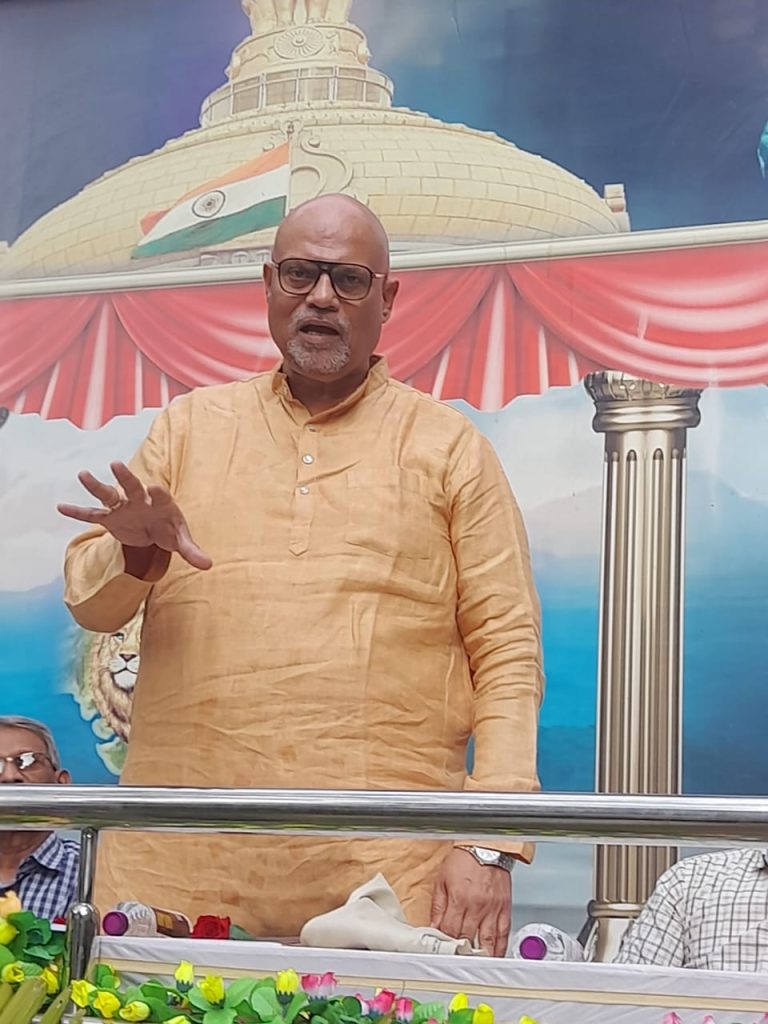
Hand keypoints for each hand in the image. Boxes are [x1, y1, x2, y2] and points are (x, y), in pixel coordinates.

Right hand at [58, 461, 211, 570]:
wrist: (155, 530)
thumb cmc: (170, 529)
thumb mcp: (181, 540)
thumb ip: (192, 551)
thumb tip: (208, 566)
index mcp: (161, 503)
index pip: (160, 496)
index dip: (158, 493)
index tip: (155, 487)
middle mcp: (139, 500)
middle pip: (131, 486)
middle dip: (125, 477)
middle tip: (116, 464)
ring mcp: (123, 508)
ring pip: (108, 495)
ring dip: (96, 486)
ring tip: (82, 474)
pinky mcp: (110, 519)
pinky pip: (92, 514)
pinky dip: (77, 512)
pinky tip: (61, 507)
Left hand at [430, 848, 510, 956]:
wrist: (486, 846)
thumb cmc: (464, 860)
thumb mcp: (442, 880)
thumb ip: (438, 906)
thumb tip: (433, 926)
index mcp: (459, 898)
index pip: (450, 930)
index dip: (444, 944)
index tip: (441, 951)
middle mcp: (477, 906)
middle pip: (467, 938)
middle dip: (459, 952)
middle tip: (455, 960)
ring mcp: (493, 909)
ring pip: (486, 941)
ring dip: (479, 956)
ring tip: (473, 964)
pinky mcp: (505, 909)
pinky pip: (503, 934)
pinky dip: (499, 948)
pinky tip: (493, 955)